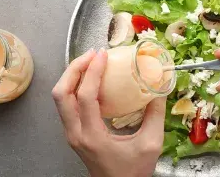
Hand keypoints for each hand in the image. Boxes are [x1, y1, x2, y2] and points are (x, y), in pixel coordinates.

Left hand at [52, 48, 165, 176]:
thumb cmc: (133, 172)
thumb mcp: (151, 144)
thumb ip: (156, 115)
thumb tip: (159, 88)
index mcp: (93, 136)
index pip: (85, 97)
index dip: (92, 72)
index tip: (102, 55)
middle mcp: (75, 133)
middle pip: (61, 94)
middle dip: (74, 69)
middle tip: (92, 55)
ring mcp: (71, 133)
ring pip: (59, 98)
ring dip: (72, 76)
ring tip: (90, 62)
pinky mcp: (74, 133)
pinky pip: (66, 104)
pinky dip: (74, 87)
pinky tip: (90, 80)